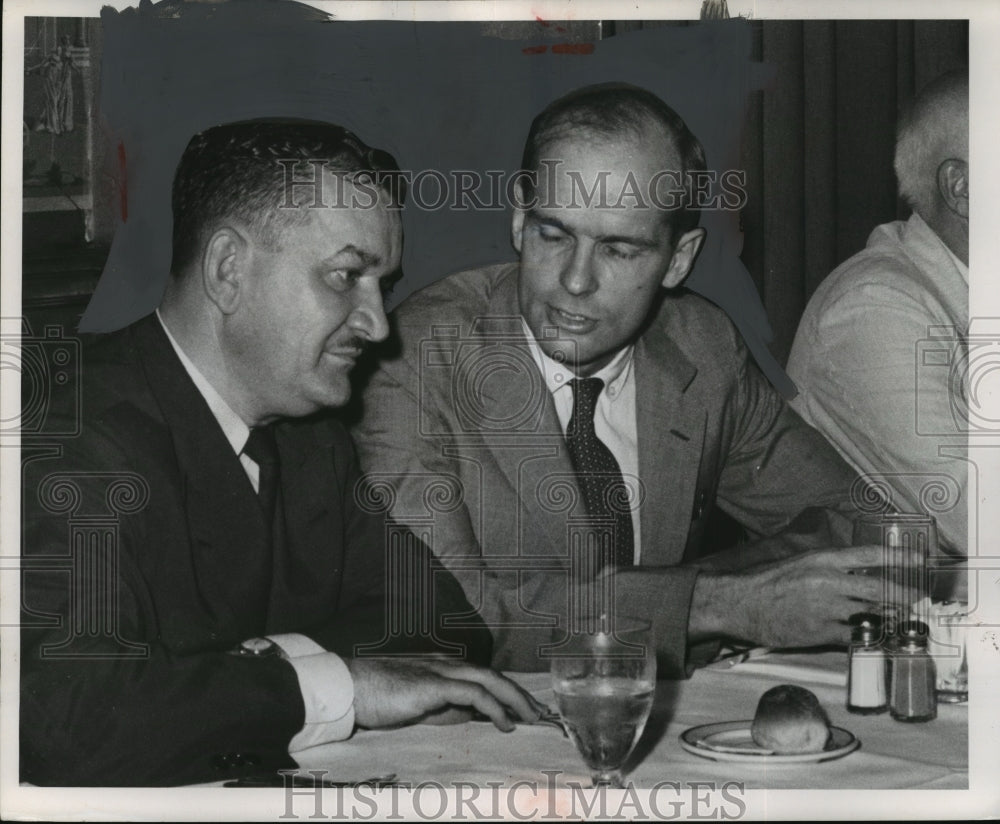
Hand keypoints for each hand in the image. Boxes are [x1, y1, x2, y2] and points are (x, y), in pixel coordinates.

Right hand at [346, 655, 544, 731]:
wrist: (349, 687)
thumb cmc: (378, 697)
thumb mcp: (419, 705)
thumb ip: (445, 707)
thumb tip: (472, 716)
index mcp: (441, 667)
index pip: (482, 676)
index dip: (507, 690)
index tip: (525, 707)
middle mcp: (445, 663)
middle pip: (492, 674)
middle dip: (519, 692)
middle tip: (538, 712)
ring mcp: (440, 671)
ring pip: (489, 680)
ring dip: (514, 698)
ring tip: (530, 717)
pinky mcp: (434, 684)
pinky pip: (473, 693)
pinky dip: (493, 707)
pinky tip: (504, 722)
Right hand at [690, 545, 924, 647]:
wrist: (740, 603)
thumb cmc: (767, 582)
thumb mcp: (799, 563)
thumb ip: (829, 568)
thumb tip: (858, 576)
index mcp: (821, 560)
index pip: (868, 555)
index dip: (897, 557)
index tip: (918, 561)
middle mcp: (827, 582)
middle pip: (877, 589)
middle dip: (902, 596)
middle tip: (915, 599)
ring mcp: (825, 609)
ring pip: (868, 615)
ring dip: (884, 619)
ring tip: (894, 620)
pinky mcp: (819, 632)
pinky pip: (852, 637)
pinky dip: (864, 638)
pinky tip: (870, 638)